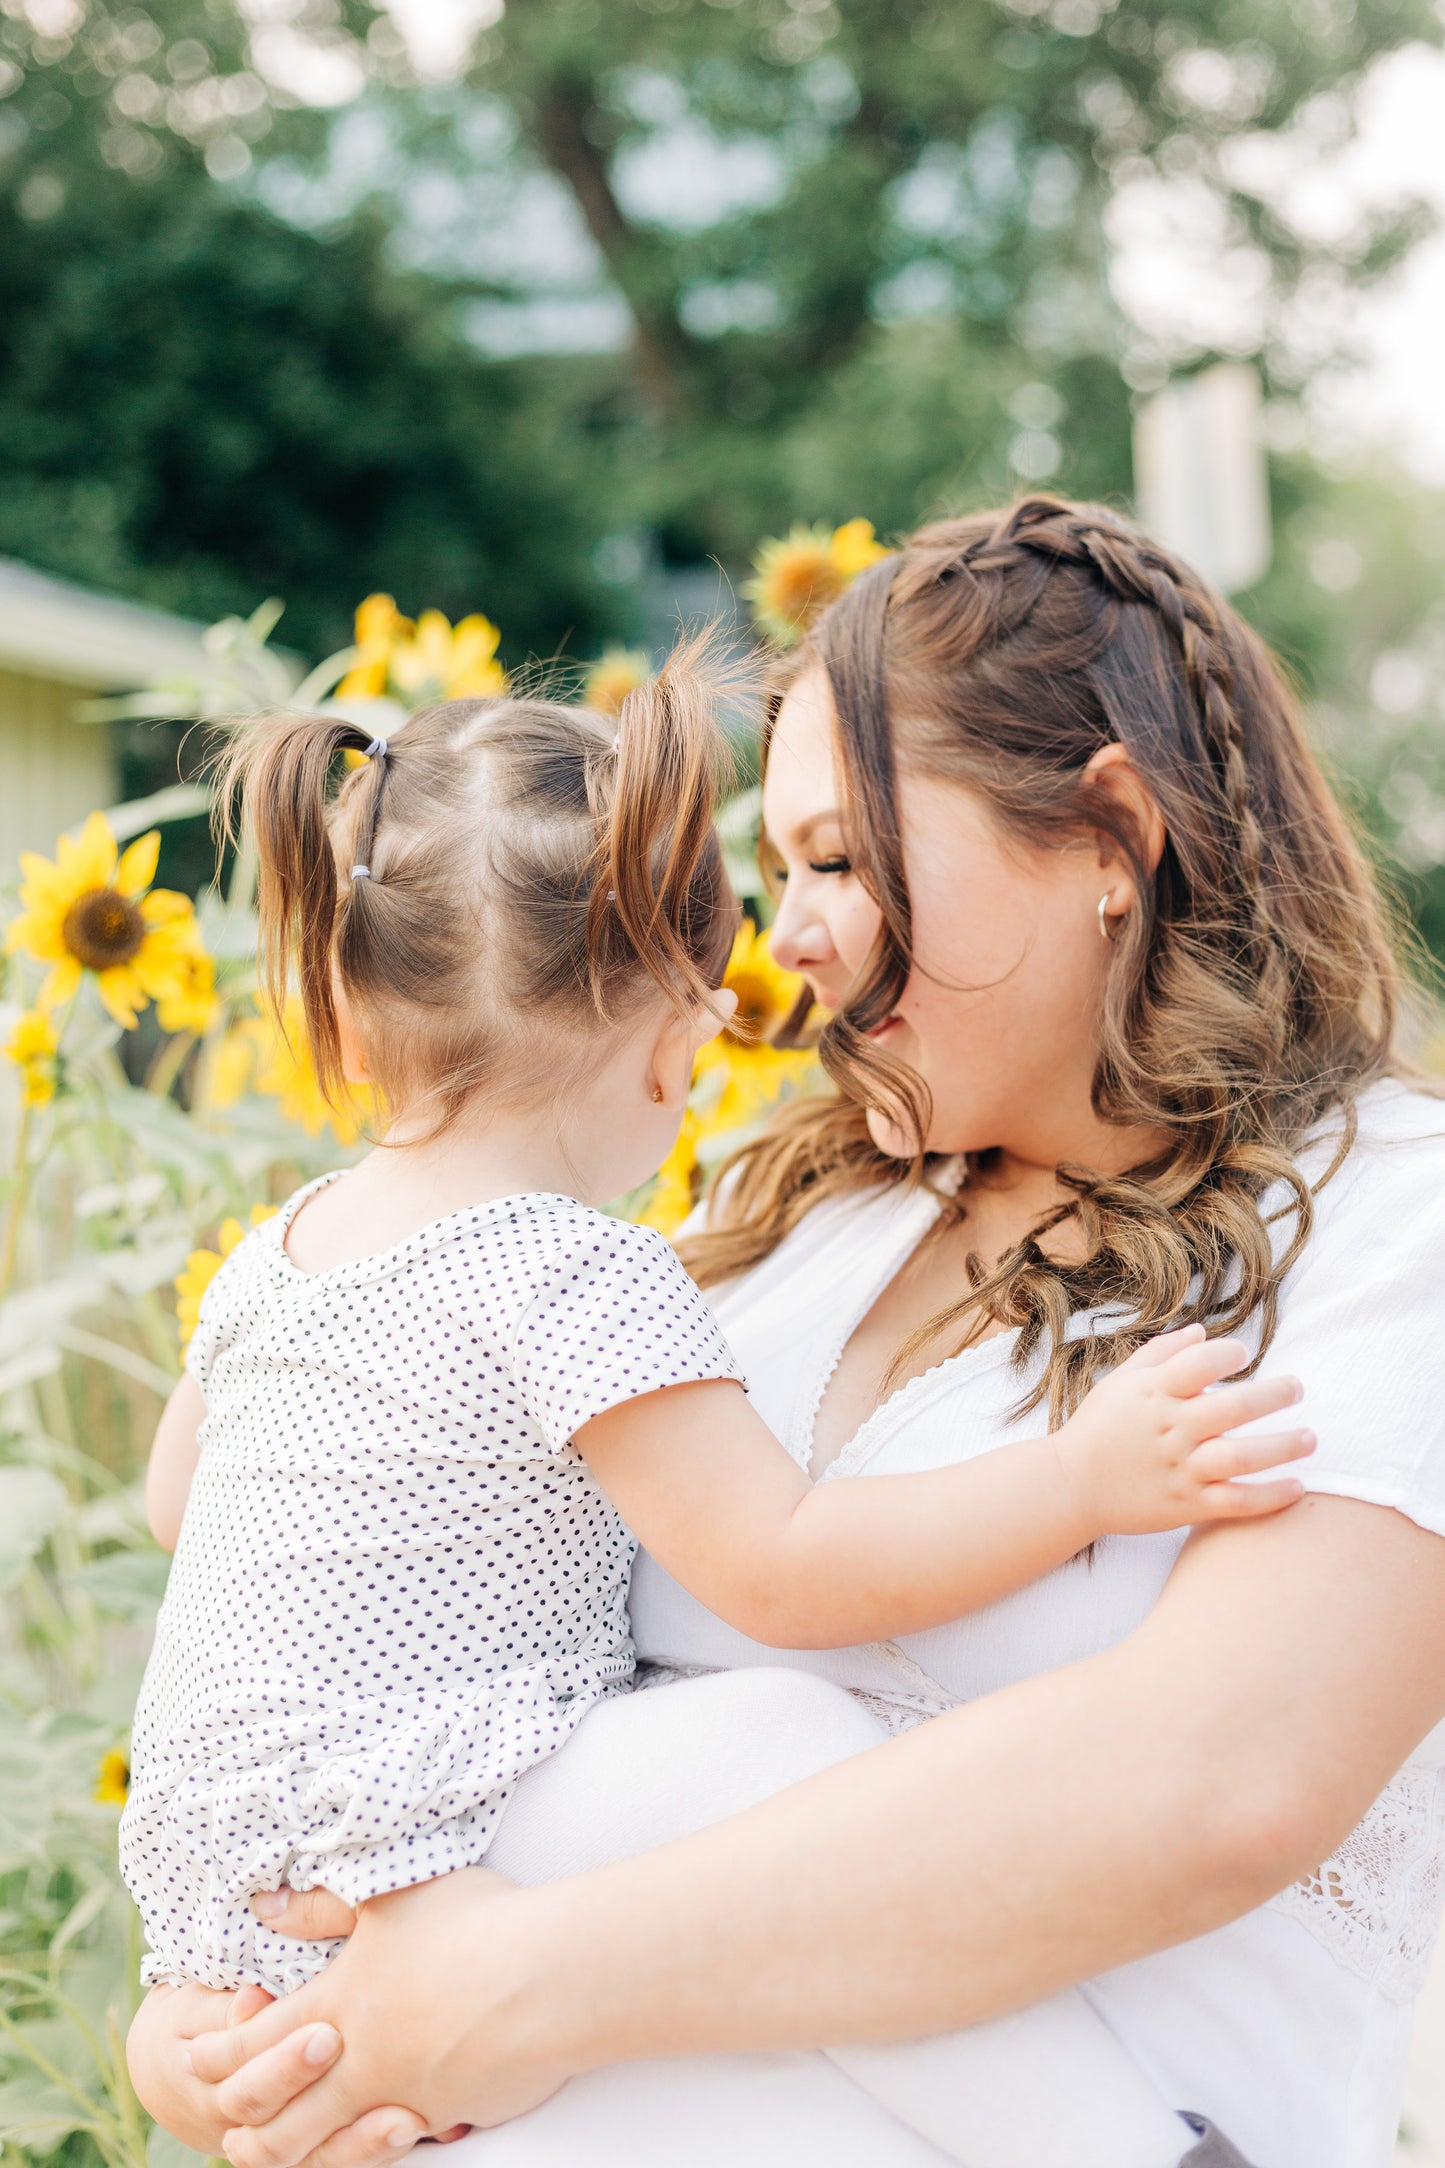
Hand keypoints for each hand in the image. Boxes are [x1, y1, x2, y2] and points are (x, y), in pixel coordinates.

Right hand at [125, 1981, 397, 2159]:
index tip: (328, 2033)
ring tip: (411, 2121)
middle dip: (335, 2106)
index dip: (287, 2068)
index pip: (252, 2092)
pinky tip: (429, 2127)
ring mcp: (283, 2143)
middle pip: (287, 2135)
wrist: (182, 2062)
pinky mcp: (315, 2142)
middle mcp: (246, 2130)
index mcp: (215, 2090)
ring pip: (321, 2161)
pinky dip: (382, 2147)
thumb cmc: (200, 2018)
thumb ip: (228, 2003)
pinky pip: (344, 2157)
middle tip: (388, 2077)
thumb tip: (255, 2001)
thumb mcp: (199, 2000)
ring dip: (366, 2145)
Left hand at [190, 1869, 570, 2167]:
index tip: (196, 2057)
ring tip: (262, 2152)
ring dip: (284, 2151)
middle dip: (241, 2117)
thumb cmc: (475, 1924)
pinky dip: (358, 2153)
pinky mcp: (442, 2117)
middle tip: (223, 2124)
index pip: (256, 2040)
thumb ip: (324, 1906)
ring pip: (320, 2144)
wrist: (549, 1977)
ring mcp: (399, 2096)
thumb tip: (263, 1905)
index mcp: (338, 2003)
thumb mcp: (391, 1895)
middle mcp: (357, 2060)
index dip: (219, 2052)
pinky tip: (355, 2148)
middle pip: (275, 2108)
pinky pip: (385, 2148)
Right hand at [1055, 1324, 1312, 1539]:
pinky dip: (1271, 1497)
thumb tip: (1202, 1332)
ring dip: (1283, 1446)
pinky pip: (1237, 1501)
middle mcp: (1171, 1429)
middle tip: (1297, 1389)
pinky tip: (1298, 1487)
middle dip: (1275, 1395)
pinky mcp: (1187, 1505)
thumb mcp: (1121, 1381)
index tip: (1242, 1354)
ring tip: (1310, 1438)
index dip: (1229, 1353)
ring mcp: (1181, 1469)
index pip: (1201, 1363)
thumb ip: (1162, 1354)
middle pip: (1234, 1407)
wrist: (1071, 1486)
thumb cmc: (1099, 1428)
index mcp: (1154, 1393)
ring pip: (1243, 1456)